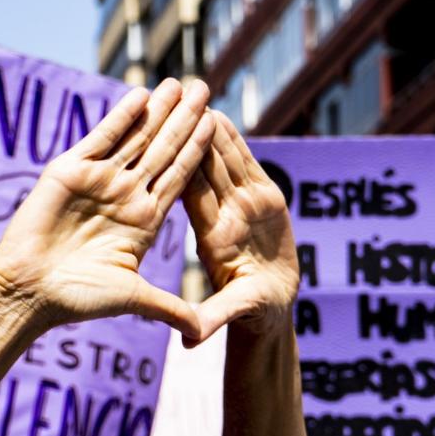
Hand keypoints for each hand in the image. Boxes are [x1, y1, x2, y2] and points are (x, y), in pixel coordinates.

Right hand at [0, 79, 213, 336]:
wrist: (28, 290)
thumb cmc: (76, 299)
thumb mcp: (132, 298)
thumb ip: (169, 307)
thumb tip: (201, 334)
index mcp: (145, 220)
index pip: (180, 178)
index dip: (199, 152)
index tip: (221, 127)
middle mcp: (125, 195)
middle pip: (163, 150)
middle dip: (185, 120)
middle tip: (208, 88)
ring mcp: (99, 180)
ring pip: (136, 138)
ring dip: (159, 111)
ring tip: (181, 83)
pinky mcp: (71, 170)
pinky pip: (101, 137)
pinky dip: (121, 117)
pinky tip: (141, 95)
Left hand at [182, 111, 298, 344]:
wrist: (272, 310)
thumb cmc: (251, 313)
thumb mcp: (232, 313)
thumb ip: (214, 318)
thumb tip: (189, 341)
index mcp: (211, 236)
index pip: (190, 192)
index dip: (178, 163)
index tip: (162, 134)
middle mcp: (221, 215)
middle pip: (199, 167)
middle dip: (185, 131)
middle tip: (168, 96)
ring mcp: (241, 205)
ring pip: (219, 160)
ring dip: (206, 128)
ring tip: (190, 94)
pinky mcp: (264, 200)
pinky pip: (245, 166)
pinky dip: (234, 142)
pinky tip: (218, 116)